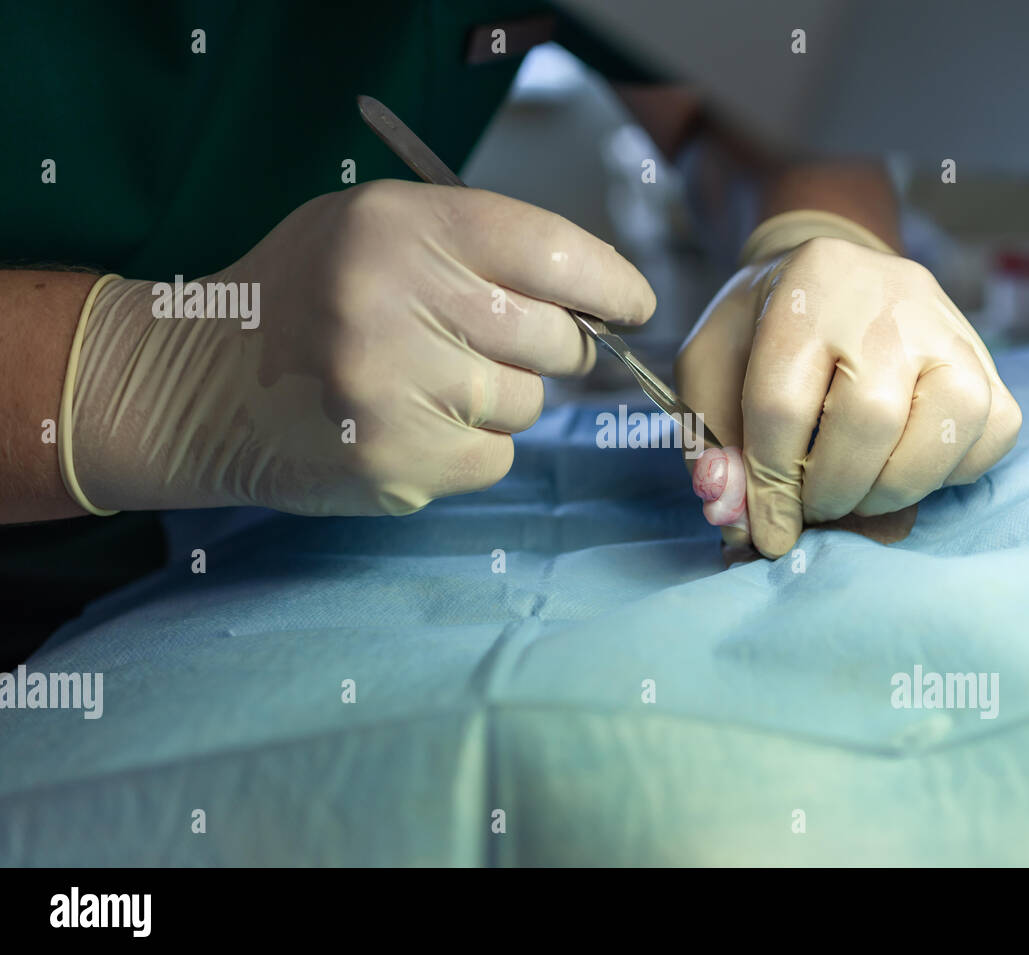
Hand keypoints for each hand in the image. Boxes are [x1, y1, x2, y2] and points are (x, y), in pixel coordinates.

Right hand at [63, 179, 654, 514]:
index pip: (555, 252)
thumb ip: (480, 247)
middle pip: (555, 339)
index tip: (634, 306)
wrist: (203, 381)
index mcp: (404, 227)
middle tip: (504, 345)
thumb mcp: (380, 229)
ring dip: (500, 397)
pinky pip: (494, 456)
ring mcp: (397, 389)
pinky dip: (472, 446)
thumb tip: (595, 299)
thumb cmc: (308, 294)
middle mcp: (401, 301)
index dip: (612, 284)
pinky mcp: (397, 462)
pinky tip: (413, 425)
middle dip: (554, 347)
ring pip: (527, 404)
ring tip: (427, 383)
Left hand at [675, 211, 1019, 557]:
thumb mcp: (711, 365)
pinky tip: (905, 466)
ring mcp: (950, 327)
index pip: (782, 403)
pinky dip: (950, 473)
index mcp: (807, 287)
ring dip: (896, 487)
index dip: (770, 485)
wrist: (835, 281)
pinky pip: (993, 433)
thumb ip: (712, 439)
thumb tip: (733, 513)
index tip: (768, 530)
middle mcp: (889, 298)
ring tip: (859, 493)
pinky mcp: (987, 360)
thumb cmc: (765, 330)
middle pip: (872, 417)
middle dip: (835, 489)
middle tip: (815, 509)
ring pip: (948, 425)